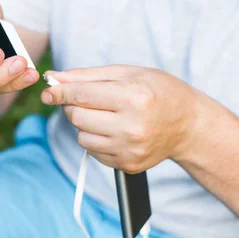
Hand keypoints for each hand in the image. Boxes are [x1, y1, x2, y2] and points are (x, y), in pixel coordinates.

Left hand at [40, 66, 202, 173]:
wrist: (189, 125)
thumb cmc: (159, 92)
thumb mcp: (128, 73)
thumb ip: (88, 75)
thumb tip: (54, 79)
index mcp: (134, 97)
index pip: (81, 95)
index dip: (60, 92)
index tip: (49, 90)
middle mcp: (132, 126)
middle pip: (77, 117)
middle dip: (72, 106)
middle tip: (83, 99)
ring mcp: (130, 149)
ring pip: (81, 137)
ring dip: (84, 125)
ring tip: (103, 115)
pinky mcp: (128, 164)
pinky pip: (93, 152)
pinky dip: (95, 139)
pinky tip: (113, 130)